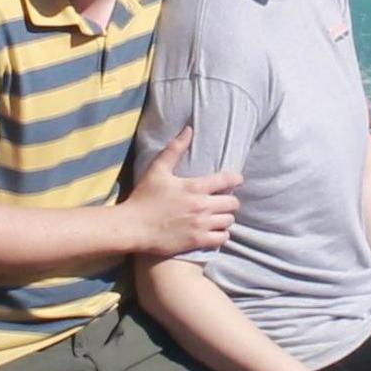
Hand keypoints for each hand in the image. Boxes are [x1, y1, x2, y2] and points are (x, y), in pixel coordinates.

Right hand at [125, 127, 239, 257]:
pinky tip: (214, 231)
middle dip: (230, 201)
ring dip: (225, 218)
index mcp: (194, 187)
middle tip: (223, 201)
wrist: (132, 227)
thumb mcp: (158, 169)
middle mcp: (201, 206)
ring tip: (218, 217)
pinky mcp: (197, 241)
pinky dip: (221, 234)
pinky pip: (222, 238)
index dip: (235, 179)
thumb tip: (189, 129)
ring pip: (229, 221)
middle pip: (233, 203)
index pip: (227, 180)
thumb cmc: (144, 197)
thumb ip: (175, 149)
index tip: (237, 180)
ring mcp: (201, 225)